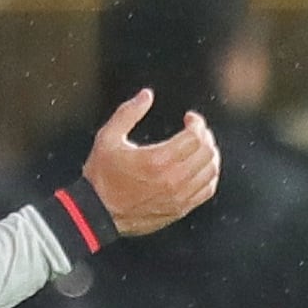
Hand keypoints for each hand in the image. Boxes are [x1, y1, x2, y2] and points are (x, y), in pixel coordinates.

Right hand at [81, 90, 220, 238]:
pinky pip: (207, 190)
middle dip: (205, 136)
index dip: (197, 123)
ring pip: (211, 170)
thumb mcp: (107, 139)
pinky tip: (200, 169)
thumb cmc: (100, 176)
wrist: (96, 213)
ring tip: (199, 148)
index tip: (189, 118)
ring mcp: (178, 196)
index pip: (195, 136)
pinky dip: (209, 175)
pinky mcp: (179, 208)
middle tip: (195, 132)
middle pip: (207, 151)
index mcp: (157, 160)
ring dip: (209, 155)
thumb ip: (128, 113)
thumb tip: (147, 95)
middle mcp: (172, 179)